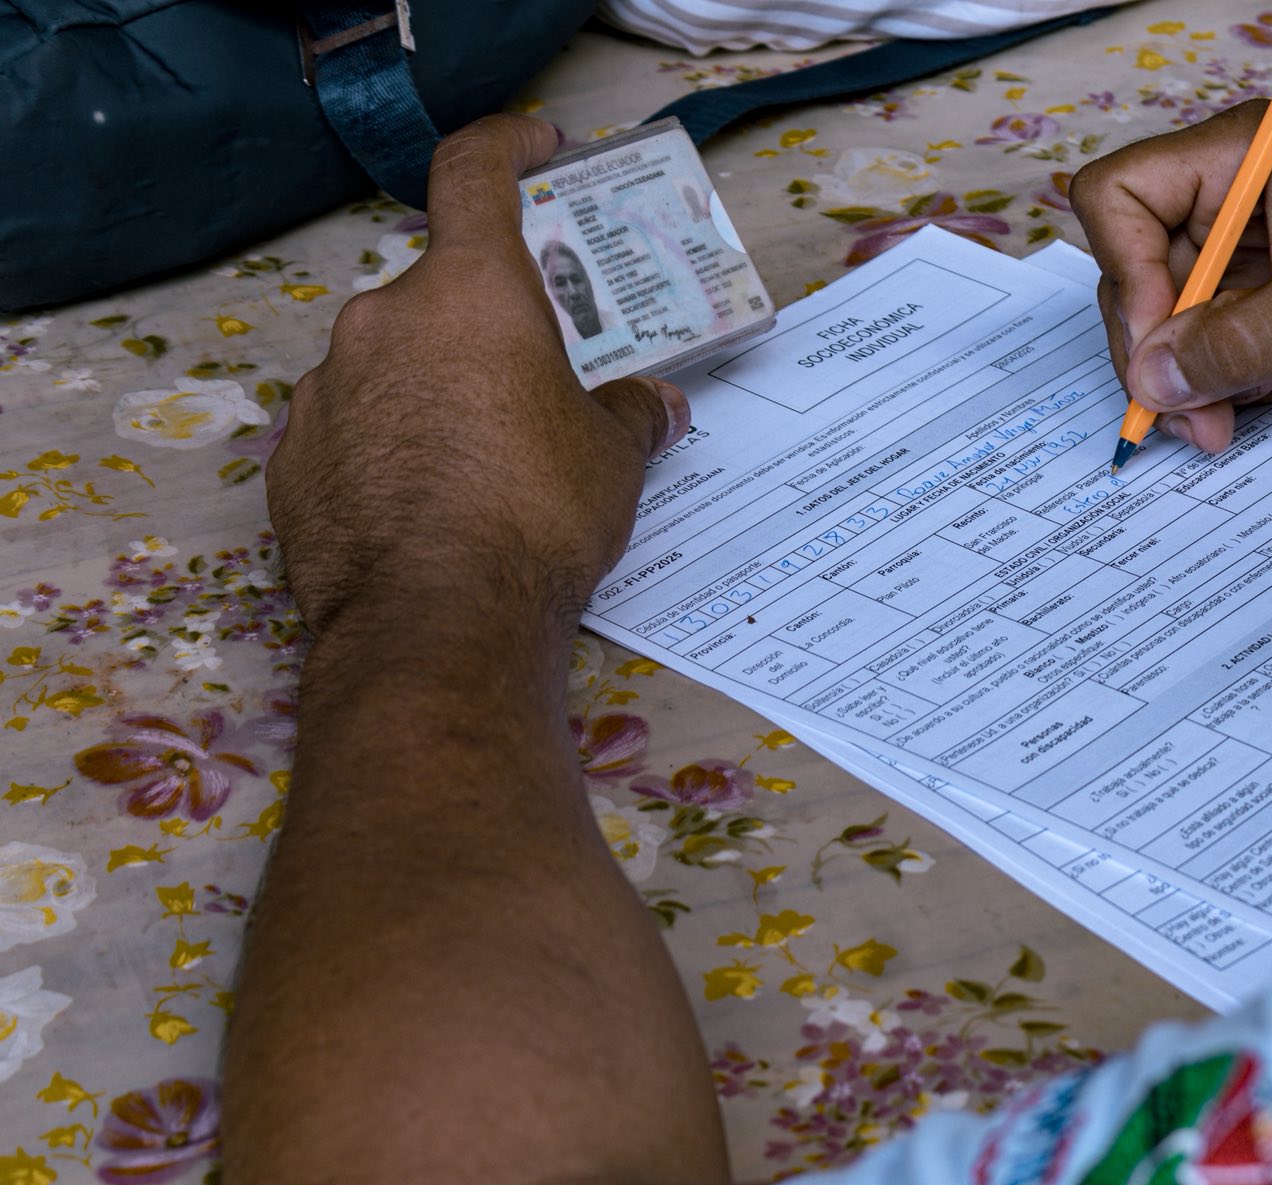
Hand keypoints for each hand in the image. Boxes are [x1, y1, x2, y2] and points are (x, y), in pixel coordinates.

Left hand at [268, 114, 689, 639]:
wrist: (438, 625)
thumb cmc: (537, 519)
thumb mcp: (612, 460)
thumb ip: (631, 415)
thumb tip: (655, 407)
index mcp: (470, 293)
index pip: (474, 175)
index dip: (507, 147)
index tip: (535, 149)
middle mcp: (384, 321)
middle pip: (437, 292)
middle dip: (483, 329)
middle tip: (530, 385)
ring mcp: (326, 389)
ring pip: (388, 366)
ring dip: (431, 393)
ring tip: (479, 466)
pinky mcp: (291, 460)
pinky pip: (348, 432)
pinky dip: (385, 451)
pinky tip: (425, 508)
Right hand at [1070, 104, 1271, 451]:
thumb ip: (1236, 345)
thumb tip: (1152, 382)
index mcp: (1246, 157)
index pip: (1125, 196)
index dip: (1127, 272)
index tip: (1158, 342)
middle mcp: (1243, 200)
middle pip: (1143, 270)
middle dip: (1155, 347)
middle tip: (1179, 415)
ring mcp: (1266, 256)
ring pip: (1181, 321)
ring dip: (1189, 380)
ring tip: (1218, 426)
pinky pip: (1227, 347)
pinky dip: (1227, 385)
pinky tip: (1254, 406)